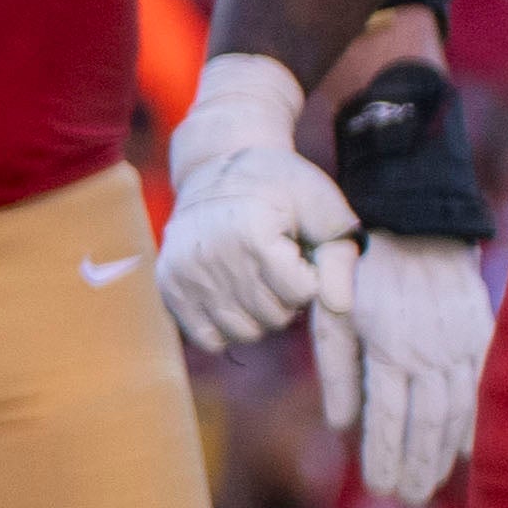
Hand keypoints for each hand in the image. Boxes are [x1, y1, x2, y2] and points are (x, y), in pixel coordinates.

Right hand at [156, 52, 353, 351]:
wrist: (219, 169)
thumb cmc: (281, 189)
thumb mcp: (323, 210)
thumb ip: (339, 259)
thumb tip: (340, 307)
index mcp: (251, 230)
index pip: (301, 293)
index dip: (309, 276)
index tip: (297, 250)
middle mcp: (211, 253)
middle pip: (274, 317)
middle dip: (286, 299)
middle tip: (277, 266)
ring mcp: (185, 272)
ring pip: (243, 333)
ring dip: (258, 316)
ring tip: (255, 280)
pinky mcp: (168, 286)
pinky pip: (209, 339)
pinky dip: (225, 326)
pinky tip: (231, 296)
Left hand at [314, 235, 490, 502]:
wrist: (419, 225)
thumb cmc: (365, 271)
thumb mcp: (334, 313)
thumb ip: (338, 370)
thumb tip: (340, 425)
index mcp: (389, 349)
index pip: (387, 417)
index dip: (384, 456)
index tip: (380, 487)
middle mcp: (429, 353)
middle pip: (425, 424)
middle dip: (416, 466)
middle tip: (408, 499)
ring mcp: (460, 345)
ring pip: (455, 412)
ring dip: (443, 453)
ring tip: (432, 483)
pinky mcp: (482, 335)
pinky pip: (483, 389)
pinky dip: (478, 422)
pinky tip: (471, 450)